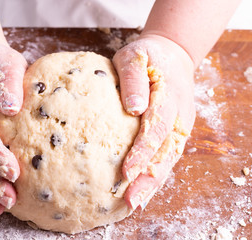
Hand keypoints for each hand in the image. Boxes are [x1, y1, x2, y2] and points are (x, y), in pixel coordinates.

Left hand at [113, 35, 195, 208]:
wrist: (171, 54)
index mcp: (169, 96)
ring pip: (168, 158)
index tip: (126, 171)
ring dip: (153, 183)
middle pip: (165, 151)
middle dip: (148, 178)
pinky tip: (143, 190)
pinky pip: (167, 155)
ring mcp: (179, 125)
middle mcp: (178, 116)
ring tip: (135, 203)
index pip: (155, 129)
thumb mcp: (135, 57)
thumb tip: (134, 107)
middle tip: (130, 201)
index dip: (142, 152)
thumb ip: (134, 80)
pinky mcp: (175, 132)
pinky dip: (156, 174)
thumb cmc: (147, 55)